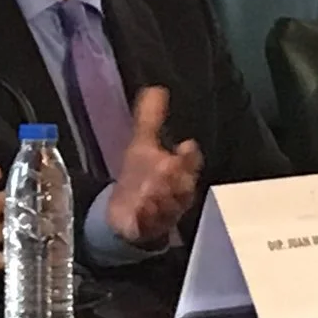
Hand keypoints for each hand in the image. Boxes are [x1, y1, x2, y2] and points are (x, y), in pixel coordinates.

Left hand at [103, 87, 203, 246]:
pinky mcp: (145, 229)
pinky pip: (149, 226)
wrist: (127, 213)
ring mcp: (162, 213)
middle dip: (175, 177)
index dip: (189, 157)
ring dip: (161, 199)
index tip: (185, 146)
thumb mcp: (142, 144)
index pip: (190, 163)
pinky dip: (146, 219)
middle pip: (182, 186)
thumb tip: (155, 88)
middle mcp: (175, 194)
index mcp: (178, 172)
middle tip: (166, 166)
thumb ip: (150, 118)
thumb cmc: (141, 175)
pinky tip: (140, 209)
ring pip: (168, 207)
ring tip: (150, 190)